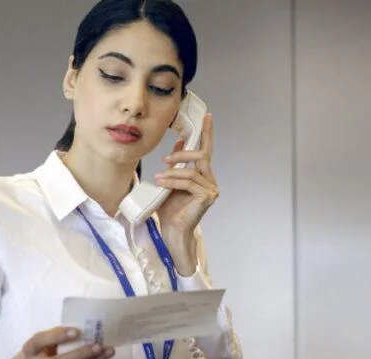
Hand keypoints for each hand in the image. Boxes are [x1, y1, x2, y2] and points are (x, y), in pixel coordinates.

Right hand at [0, 327, 113, 358]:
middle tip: (99, 346)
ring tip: (108, 352)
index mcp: (28, 350)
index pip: (39, 341)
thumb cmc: (34, 355)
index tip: (76, 330)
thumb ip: (54, 338)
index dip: (57, 336)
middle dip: (80, 355)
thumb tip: (83, 327)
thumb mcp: (38, 344)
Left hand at [154, 113, 217, 274]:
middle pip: (201, 156)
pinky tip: (163, 184)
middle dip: (183, 155)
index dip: (207, 132)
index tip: (208, 116)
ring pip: (192, 170)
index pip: (207, 149)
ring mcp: (211, 189)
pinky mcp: (207, 197)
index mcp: (203, 175)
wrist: (172, 230)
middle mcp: (210, 180)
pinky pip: (189, 182)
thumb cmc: (171, 209)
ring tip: (159, 178)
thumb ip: (177, 164)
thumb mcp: (171, 180)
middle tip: (165, 160)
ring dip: (173, 172)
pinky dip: (174, 181)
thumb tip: (179, 143)